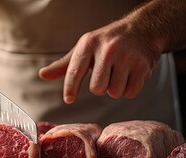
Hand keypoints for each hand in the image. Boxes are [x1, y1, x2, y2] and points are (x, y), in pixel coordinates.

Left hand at [39, 19, 160, 103]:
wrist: (143, 29)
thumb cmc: (107, 42)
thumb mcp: (84, 49)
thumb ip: (64, 65)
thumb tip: (42, 75)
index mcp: (88, 44)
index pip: (75, 71)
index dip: (71, 88)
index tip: (69, 100)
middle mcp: (107, 49)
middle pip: (97, 89)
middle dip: (100, 87)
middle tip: (105, 76)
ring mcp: (126, 57)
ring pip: (114, 92)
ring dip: (115, 89)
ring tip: (119, 73)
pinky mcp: (142, 65)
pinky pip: (130, 92)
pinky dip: (128, 89)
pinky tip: (129, 75)